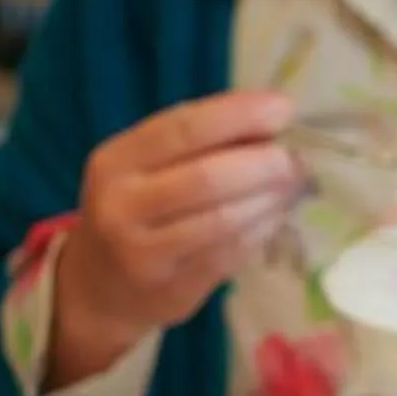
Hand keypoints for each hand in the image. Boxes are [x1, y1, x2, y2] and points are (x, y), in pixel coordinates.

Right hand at [50, 90, 301, 387]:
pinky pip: (230, 254)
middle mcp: (123, 204)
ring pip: (223, 220)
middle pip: (207, 177)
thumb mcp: (143, 167)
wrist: (98, 286)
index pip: (182, 128)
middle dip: (263, 164)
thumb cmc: (134, 209)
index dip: (237, 115)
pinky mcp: (173, 288)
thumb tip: (269, 119)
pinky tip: (275, 218)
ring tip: (293, 187)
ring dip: (269, 200)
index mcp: (116, 160)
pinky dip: (261, 232)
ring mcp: (145, 251)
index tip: (282, 108)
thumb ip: (195, 143)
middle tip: (297, 159)